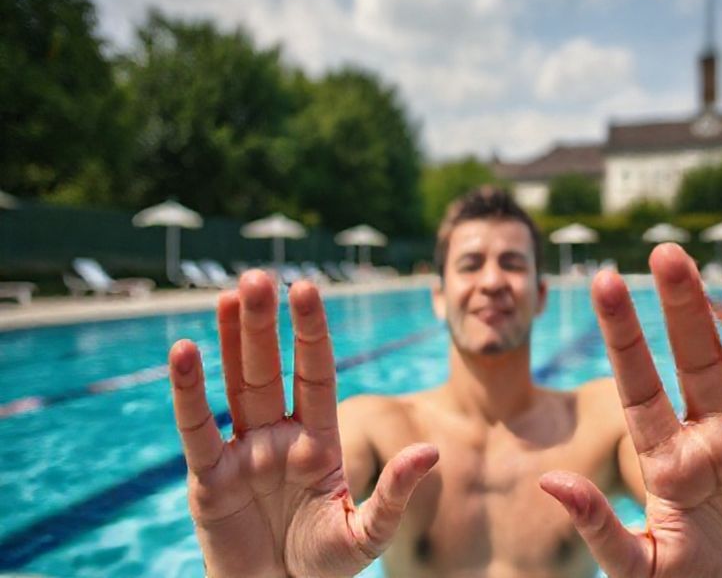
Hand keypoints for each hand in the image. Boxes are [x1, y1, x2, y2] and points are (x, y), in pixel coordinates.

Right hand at [168, 271, 437, 576]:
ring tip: (229, 296)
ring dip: (232, 341)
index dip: (310, 332)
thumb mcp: (367, 534)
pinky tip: (184, 351)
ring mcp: (243, 452)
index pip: (315, 373)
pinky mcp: (209, 479)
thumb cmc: (324, 567)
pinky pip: (197, 429)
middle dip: (267, 325)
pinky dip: (189, 392)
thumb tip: (433, 451)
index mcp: (318, 439)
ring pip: (235, 385)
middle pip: (271, 368)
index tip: (306, 289)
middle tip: (260, 277)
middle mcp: (279, 435)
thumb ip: (396, 493)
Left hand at [540, 244, 721, 576]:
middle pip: (683, 357)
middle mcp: (703, 434)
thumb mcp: (640, 565)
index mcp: (663, 456)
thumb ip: (597, 527)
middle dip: (670, 305)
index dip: (621, 334)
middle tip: (659, 250)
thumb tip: (548, 484)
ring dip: (705, 310)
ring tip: (681, 261)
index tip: (601, 282)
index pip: (637, 384)